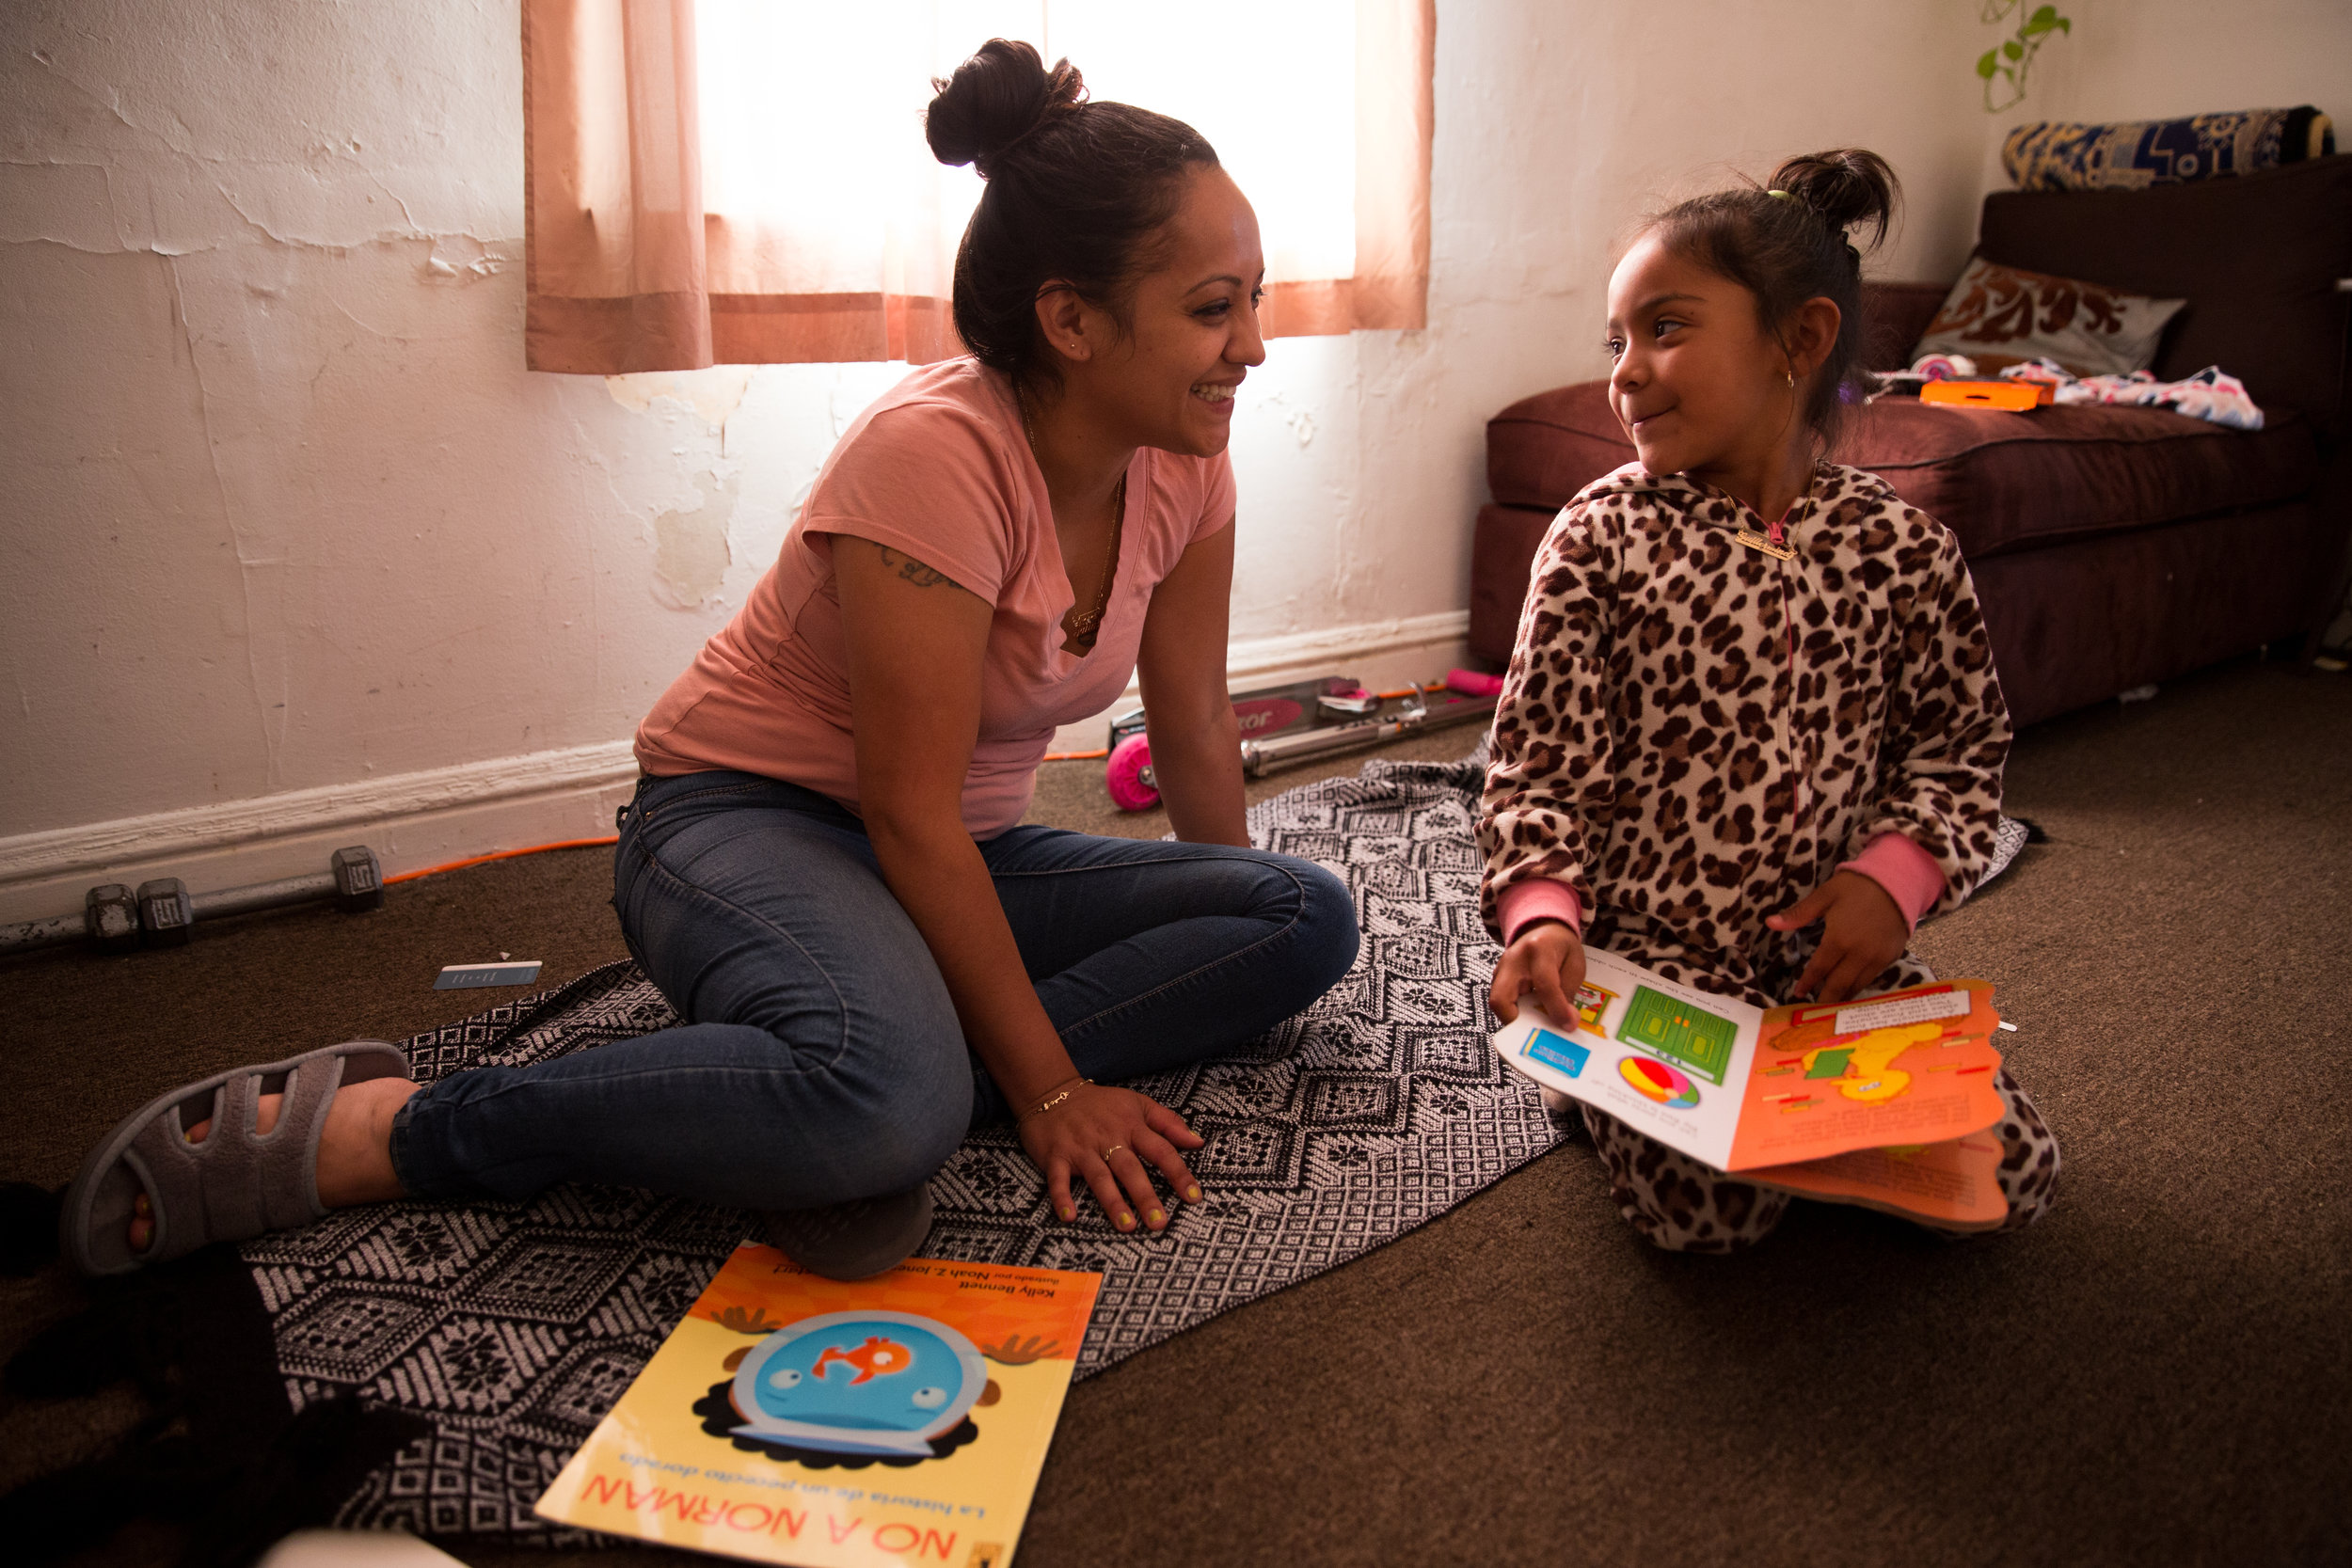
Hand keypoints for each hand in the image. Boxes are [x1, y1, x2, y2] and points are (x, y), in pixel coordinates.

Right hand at [1019, 1083, 1203, 1232]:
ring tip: (1127, 1226)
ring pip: (1099, 1177)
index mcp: (1131, 1126)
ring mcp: (1081, 1148)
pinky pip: (1058, 1179)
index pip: (1161, 1151)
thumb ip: (1169, 1122)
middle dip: (1145, 1196)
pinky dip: (1062, 1197)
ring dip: (1113, 1202)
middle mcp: (1108, 1138)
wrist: (1052, 1092)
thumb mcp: (1138, 1103)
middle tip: (1159, 1223)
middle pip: (1130, 1169)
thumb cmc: (1101, 1103)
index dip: (1179, 1174)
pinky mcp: (1056, 1156)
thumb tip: (1198, 1142)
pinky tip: (1070, 1217)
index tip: (1194, 1198)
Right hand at [1489, 919, 1584, 1025]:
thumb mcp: (1574, 964)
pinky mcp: (1497, 980)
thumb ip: (1568, 992)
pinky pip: (1502, 1003)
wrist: (1542, 930)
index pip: (1544, 985)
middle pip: (1501, 999)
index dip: (1557, 1009)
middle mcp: (1512, 960)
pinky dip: (1517, 1014)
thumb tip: (1565, 1022)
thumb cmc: (1561, 947)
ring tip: (1539, 1027)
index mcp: (1538, 949)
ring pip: (1498, 1004)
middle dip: (1518, 1022)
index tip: (1568, 1025)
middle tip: (1539, 1032)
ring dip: (1518, 1020)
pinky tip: (1533, 1018)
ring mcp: (1500, 970)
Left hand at [1767, 871, 1907, 1002]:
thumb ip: (1798, 914)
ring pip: (1857, 985)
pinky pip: (1872, 978)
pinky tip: (1851, 988)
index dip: (1807, 983)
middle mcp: (1858, 954)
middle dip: (1825, 999)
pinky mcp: (1891, 957)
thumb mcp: (1825, 895)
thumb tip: (1770, 923)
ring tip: (1830, 1004)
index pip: (1819, 969)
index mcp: (1838, 940)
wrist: (1898, 881)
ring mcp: (1877, 958)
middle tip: (1814, 1010)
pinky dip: (1860, 986)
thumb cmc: (1857, 886)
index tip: (1798, 994)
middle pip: (1838, 985)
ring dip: (1843, 996)